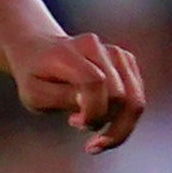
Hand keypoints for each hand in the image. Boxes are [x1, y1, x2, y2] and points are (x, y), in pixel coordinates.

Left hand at [14, 31, 145, 152]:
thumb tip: (89, 102)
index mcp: (67, 52)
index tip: (75, 124)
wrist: (39, 52)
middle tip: (76, 124)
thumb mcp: (35, 94)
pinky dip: (123, 117)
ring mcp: (115, 52)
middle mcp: (96, 47)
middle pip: (120, 95)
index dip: (93, 111)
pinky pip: (137, 97)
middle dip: (102, 121)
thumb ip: (62, 97)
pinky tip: (100, 117)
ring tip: (89, 125)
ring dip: (117, 124)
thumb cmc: (35, 78)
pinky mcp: (127, 61)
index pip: (94, 82)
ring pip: (135, 99)